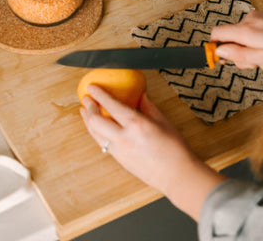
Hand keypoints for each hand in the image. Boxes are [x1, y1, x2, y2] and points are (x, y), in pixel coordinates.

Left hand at [80, 85, 225, 219]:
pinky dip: (96, 132)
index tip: (92, 87)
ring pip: (95, 133)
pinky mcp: (119, 160)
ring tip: (85, 111)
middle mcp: (124, 138)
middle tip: (86, 98)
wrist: (177, 176)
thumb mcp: (163, 121)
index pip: (111, 105)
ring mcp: (119, 151)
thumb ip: (148, 106)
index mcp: (136, 124)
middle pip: (95, 121)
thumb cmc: (175, 149)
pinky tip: (97, 128)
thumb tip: (140, 95)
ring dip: (88, 121)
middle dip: (88, 107)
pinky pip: (102, 143)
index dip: (99, 94)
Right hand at [210, 9, 262, 70]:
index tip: (221, 59)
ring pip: (245, 39)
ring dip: (255, 51)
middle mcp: (248, 21)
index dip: (215, 47)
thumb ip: (239, 55)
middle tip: (257, 63)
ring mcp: (257, 17)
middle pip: (231, 40)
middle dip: (242, 55)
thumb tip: (219, 52)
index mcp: (244, 31)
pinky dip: (262, 44)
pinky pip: (256, 34)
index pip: (216, 34)